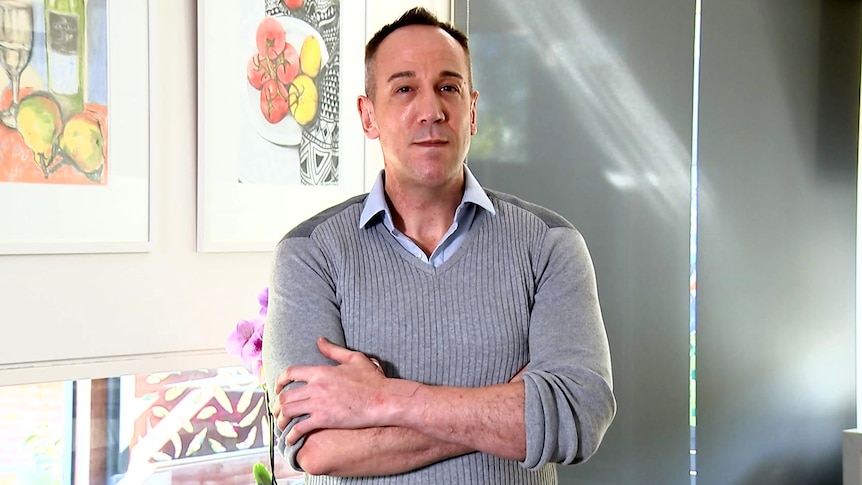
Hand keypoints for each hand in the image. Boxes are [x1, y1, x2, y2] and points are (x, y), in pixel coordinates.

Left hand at [272, 337, 389, 443]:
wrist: (382, 399)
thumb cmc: (371, 379)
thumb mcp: (353, 358)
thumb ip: (333, 350)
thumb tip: (320, 340)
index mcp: (320, 371)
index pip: (291, 373)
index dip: (279, 381)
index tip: (277, 388)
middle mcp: (315, 386)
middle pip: (286, 395)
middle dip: (278, 405)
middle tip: (279, 411)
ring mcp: (318, 404)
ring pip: (289, 411)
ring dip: (281, 419)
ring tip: (282, 425)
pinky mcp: (324, 419)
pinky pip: (300, 428)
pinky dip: (291, 435)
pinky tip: (290, 440)